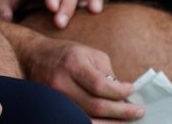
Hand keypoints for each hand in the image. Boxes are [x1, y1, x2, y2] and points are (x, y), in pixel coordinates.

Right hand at [22, 37, 142, 121]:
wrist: (33, 56)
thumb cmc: (66, 54)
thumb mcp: (90, 53)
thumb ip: (108, 73)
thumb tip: (125, 95)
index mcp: (73, 64)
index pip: (101, 85)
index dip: (120, 92)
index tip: (132, 90)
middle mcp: (62, 83)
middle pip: (96, 106)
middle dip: (122, 112)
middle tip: (139, 112)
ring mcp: (55, 98)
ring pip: (86, 119)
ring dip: (111, 123)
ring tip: (126, 121)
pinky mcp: (53, 108)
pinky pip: (77, 120)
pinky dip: (95, 123)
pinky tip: (107, 122)